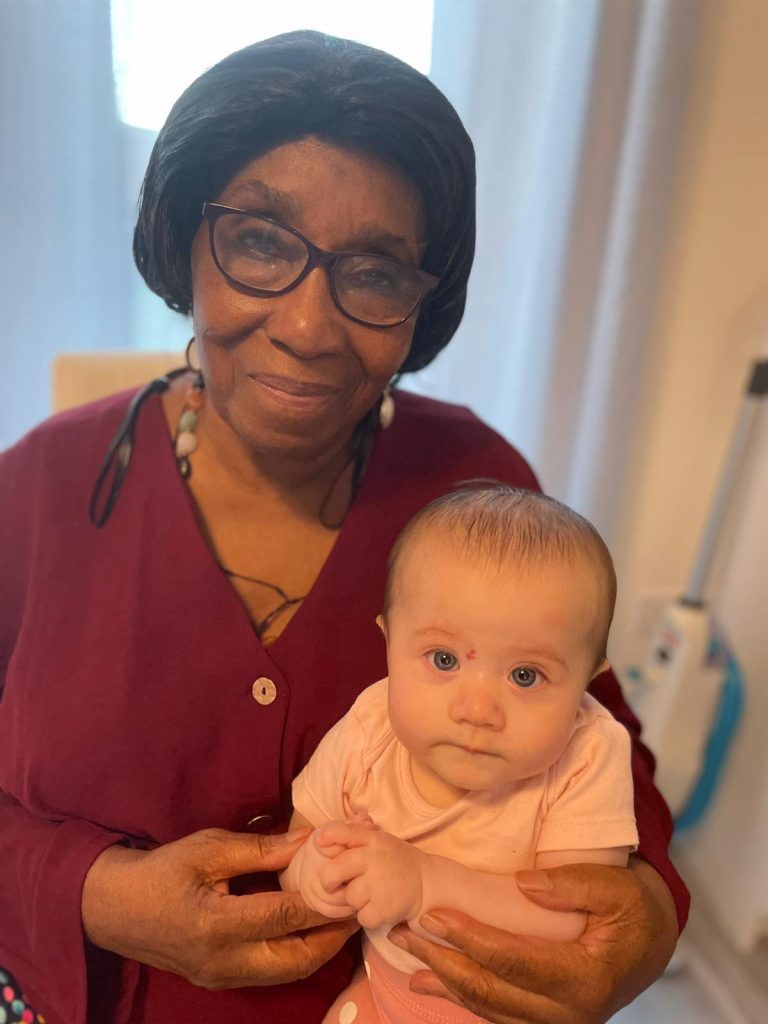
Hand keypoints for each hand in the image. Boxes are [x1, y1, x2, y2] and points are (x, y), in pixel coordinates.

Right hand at [81, 827, 357, 988]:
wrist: (116, 909)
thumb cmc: (161, 871)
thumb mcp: (208, 848)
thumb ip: (260, 849)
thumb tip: (307, 841)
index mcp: (217, 924)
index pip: (285, 917)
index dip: (324, 904)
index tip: (353, 886)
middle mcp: (223, 960)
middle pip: (295, 959)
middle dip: (331, 938)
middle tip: (358, 909)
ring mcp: (221, 977)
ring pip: (285, 973)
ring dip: (317, 951)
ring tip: (341, 921)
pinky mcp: (219, 981)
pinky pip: (270, 974)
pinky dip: (295, 956)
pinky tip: (309, 933)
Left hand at [313, 821, 425, 928]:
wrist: (426, 882)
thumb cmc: (393, 862)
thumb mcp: (376, 842)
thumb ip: (352, 838)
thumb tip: (321, 837)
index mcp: (372, 840)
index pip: (347, 832)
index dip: (330, 836)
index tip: (319, 841)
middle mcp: (375, 859)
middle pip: (334, 871)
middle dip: (330, 880)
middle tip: (336, 884)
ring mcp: (381, 884)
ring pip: (349, 897)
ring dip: (355, 900)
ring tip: (371, 893)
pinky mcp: (386, 908)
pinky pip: (362, 917)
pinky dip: (368, 916)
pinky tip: (379, 906)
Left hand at [387, 857, 678, 1022]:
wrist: (653, 943)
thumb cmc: (634, 909)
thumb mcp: (616, 887)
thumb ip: (572, 885)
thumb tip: (523, 884)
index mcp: (585, 978)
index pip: (514, 961)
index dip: (470, 940)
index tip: (434, 915)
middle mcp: (569, 1013)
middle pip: (492, 990)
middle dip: (442, 961)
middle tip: (404, 932)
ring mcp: (557, 1022)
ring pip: (488, 1007)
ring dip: (443, 980)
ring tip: (405, 953)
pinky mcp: (546, 1020)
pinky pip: (496, 1013)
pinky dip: (460, 996)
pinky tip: (428, 981)